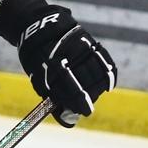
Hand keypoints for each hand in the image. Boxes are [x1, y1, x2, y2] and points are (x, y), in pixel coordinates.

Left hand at [18, 10, 116, 125]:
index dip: (79, 103)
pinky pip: (105, 60)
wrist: (40, 27)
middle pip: (87, 83)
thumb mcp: (39, 80)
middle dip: (89, 97)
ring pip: (98, 73)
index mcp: (51, 67)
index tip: (84, 111)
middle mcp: (68, 56)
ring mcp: (81, 48)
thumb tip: (71, 121)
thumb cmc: (39, 60)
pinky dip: (109, 74)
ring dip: (98, 87)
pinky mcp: (89, 42)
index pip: (71, 90)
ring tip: (94, 93)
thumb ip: (54, 101)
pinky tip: (107, 84)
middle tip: (87, 103)